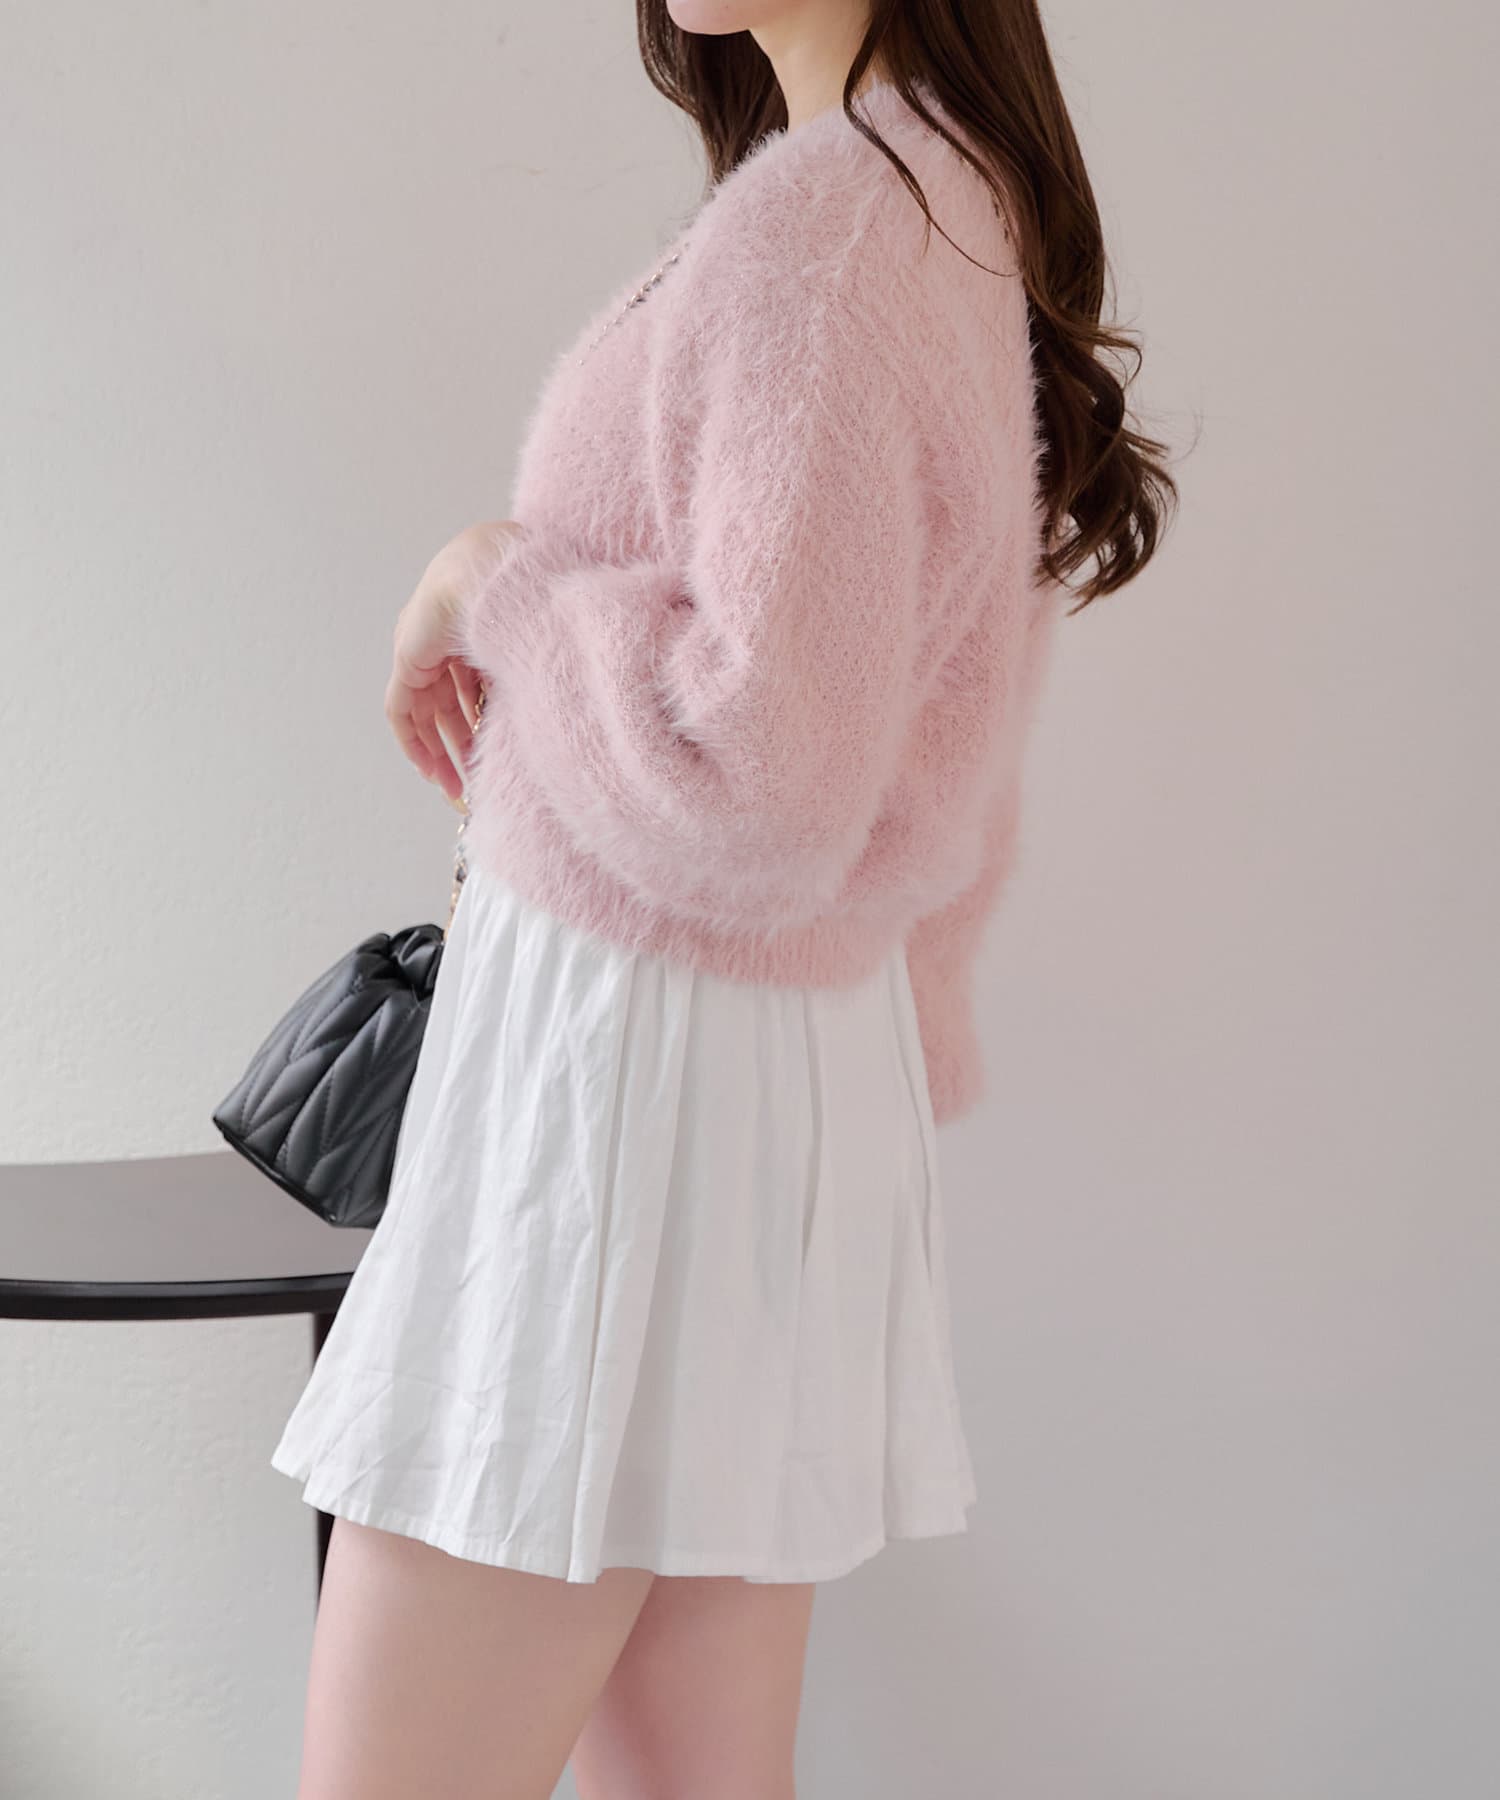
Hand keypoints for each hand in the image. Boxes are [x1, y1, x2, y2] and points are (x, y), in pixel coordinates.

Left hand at [386, 520, 521, 804]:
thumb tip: (563, 717)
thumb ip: (533, 681)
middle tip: (472, 784)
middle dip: (459, 746)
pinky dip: (413, 741)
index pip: (471, 686)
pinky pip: (401, 710)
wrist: (497, 575)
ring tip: (456, 788)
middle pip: (446, 704)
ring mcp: (423, 648)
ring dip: (439, 752)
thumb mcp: (533, 651)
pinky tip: (429, 770)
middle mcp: (446, 640)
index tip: (492, 757)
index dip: (480, 725)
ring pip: (425, 712)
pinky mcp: (407, 659)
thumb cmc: (529, 599)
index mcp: (476, 631)